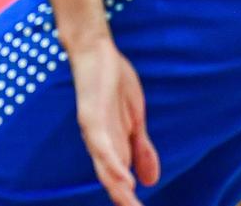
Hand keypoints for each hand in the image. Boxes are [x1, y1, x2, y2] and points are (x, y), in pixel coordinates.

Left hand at [69, 38, 159, 205]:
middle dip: (123, 200)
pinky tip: (124, 179)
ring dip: (117, 188)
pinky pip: (101, 143)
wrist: (95, 50)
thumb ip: (141, 150)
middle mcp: (99, 142)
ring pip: (104, 166)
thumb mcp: (135, 121)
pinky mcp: (90, 114)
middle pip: (110, 179)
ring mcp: (93, 128)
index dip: (128, 200)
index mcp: (111, 145)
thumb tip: (150, 181)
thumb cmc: (112, 83)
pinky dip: (112, 163)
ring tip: (130, 204)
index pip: (120, 180)